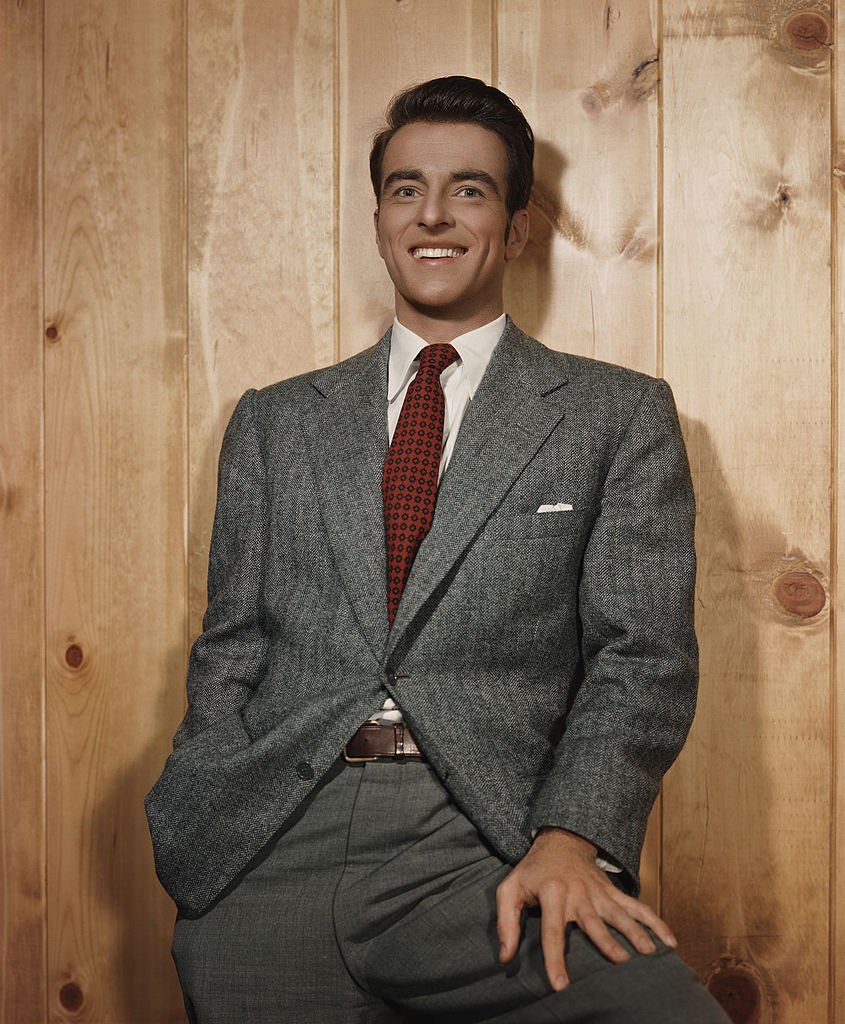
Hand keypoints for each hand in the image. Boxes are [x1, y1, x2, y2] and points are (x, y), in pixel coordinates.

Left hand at [496, 827, 676, 990]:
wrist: (559, 841)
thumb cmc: (532, 872)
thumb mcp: (510, 891)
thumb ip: (506, 923)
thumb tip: (505, 957)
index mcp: (552, 895)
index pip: (552, 932)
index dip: (555, 959)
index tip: (561, 985)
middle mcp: (578, 894)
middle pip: (593, 922)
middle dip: (607, 943)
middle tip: (621, 963)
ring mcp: (598, 892)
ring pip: (619, 914)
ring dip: (635, 931)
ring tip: (650, 953)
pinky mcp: (612, 892)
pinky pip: (636, 906)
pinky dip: (655, 921)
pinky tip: (669, 940)